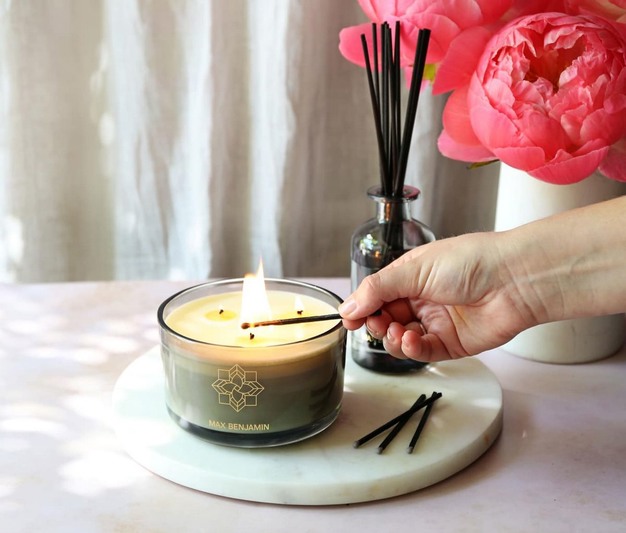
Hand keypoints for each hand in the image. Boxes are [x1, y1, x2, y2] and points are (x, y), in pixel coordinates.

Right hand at [339, 232, 536, 361]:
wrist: (513, 280)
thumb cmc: (470, 261)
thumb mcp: (414, 269)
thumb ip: (377, 290)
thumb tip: (348, 307)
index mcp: (410, 276)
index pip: (376, 295)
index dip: (362, 308)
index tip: (349, 319)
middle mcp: (421, 299)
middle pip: (385, 319)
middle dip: (376, 324)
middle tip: (375, 324)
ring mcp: (435, 322)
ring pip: (400, 339)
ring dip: (393, 339)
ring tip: (397, 332)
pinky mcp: (451, 343)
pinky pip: (422, 351)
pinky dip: (411, 349)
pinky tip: (411, 340)